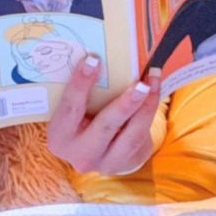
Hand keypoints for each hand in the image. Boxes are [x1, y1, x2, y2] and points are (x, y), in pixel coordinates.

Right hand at [46, 57, 160, 174]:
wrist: (96, 147)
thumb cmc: (81, 115)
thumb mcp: (74, 107)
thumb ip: (81, 89)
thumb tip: (97, 52)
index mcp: (60, 136)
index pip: (69, 107)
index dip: (80, 84)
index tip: (93, 59)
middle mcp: (80, 154)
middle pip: (104, 127)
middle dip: (125, 105)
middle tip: (141, 84)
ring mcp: (105, 163)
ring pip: (130, 135)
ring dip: (145, 106)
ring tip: (153, 81)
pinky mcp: (127, 163)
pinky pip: (141, 137)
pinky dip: (149, 111)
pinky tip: (155, 91)